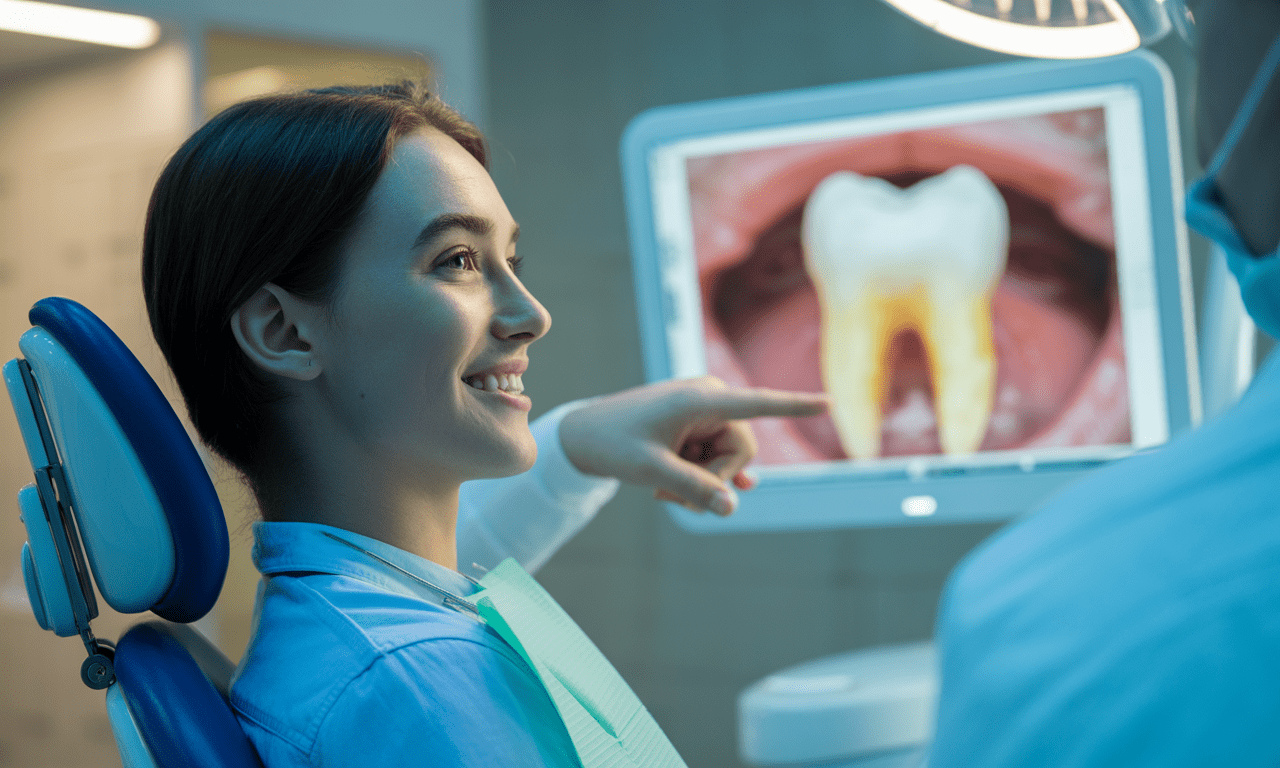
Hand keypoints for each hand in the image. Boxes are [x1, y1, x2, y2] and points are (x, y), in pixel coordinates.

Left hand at [558, 377, 827, 515]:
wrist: (581, 436)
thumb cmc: (612, 444)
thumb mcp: (650, 471)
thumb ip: (693, 489)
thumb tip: (733, 507)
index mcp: (702, 398)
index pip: (758, 403)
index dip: (795, 406)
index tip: (829, 402)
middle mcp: (710, 398)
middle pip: (742, 451)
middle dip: (715, 479)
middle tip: (670, 495)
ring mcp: (704, 411)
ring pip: (730, 459)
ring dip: (703, 481)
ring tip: (663, 490)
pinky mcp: (697, 425)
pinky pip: (718, 458)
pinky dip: (704, 476)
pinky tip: (729, 495)